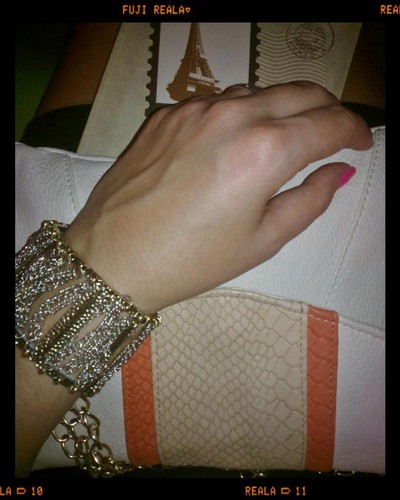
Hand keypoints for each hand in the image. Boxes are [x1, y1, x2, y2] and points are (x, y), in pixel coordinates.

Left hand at [64, 82, 371, 313]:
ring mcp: (194, 108)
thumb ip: (310, 200)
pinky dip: (238, 115)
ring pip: (259, 92)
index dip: (354, 131)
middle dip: (327, 109)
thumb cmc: (192, 261)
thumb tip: (336, 170)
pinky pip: (217, 102)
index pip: (329, 123)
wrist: (113, 258)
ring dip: (281, 109)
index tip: (359, 143)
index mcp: (265, 151)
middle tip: (330, 134)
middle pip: (301, 92)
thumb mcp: (263, 241)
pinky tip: (230, 143)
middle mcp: (232, 116)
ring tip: (281, 140)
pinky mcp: (166, 112)